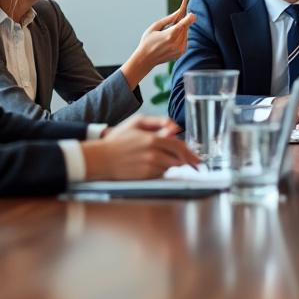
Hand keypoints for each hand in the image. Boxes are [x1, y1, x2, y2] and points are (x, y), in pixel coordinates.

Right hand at [82, 114, 199, 179]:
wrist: (101, 159)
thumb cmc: (118, 140)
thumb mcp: (137, 122)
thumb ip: (159, 122)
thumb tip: (176, 127)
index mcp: (153, 139)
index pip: (179, 147)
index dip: (191, 154)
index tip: (198, 160)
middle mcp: (153, 155)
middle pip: (178, 159)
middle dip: (183, 159)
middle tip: (185, 160)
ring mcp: (149, 167)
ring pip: (170, 167)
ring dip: (169, 163)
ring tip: (154, 157)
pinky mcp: (146, 177)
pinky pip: (160, 174)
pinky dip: (159, 170)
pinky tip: (147, 164)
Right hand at [121, 0, 196, 86]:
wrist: (145, 59)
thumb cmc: (148, 41)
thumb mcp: (155, 27)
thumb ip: (168, 19)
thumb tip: (179, 11)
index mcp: (170, 35)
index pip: (183, 24)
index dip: (189, 18)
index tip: (192, 14)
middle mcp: (177, 43)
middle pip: (185, 28)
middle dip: (183, 22)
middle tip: (177, 19)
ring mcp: (180, 50)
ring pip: (186, 34)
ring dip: (181, 30)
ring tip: (169, 32)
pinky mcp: (181, 53)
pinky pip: (185, 41)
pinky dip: (180, 37)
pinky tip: (170, 39)